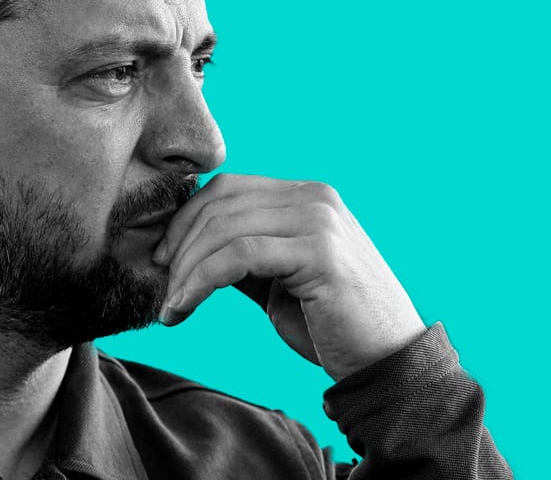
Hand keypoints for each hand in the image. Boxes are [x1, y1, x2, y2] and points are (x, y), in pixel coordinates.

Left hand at [153, 173, 425, 380]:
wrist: (387, 361)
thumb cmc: (334, 326)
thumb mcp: (281, 280)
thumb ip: (245, 255)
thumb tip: (186, 249)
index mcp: (308, 196)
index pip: (228, 188)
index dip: (186, 220)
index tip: (162, 260)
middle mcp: (315, 198)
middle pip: (220, 204)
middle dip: (179, 246)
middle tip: (162, 289)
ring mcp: (320, 221)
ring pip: (224, 229)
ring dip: (184, 271)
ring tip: (171, 308)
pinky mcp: (318, 252)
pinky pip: (238, 256)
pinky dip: (199, 283)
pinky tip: (183, 309)